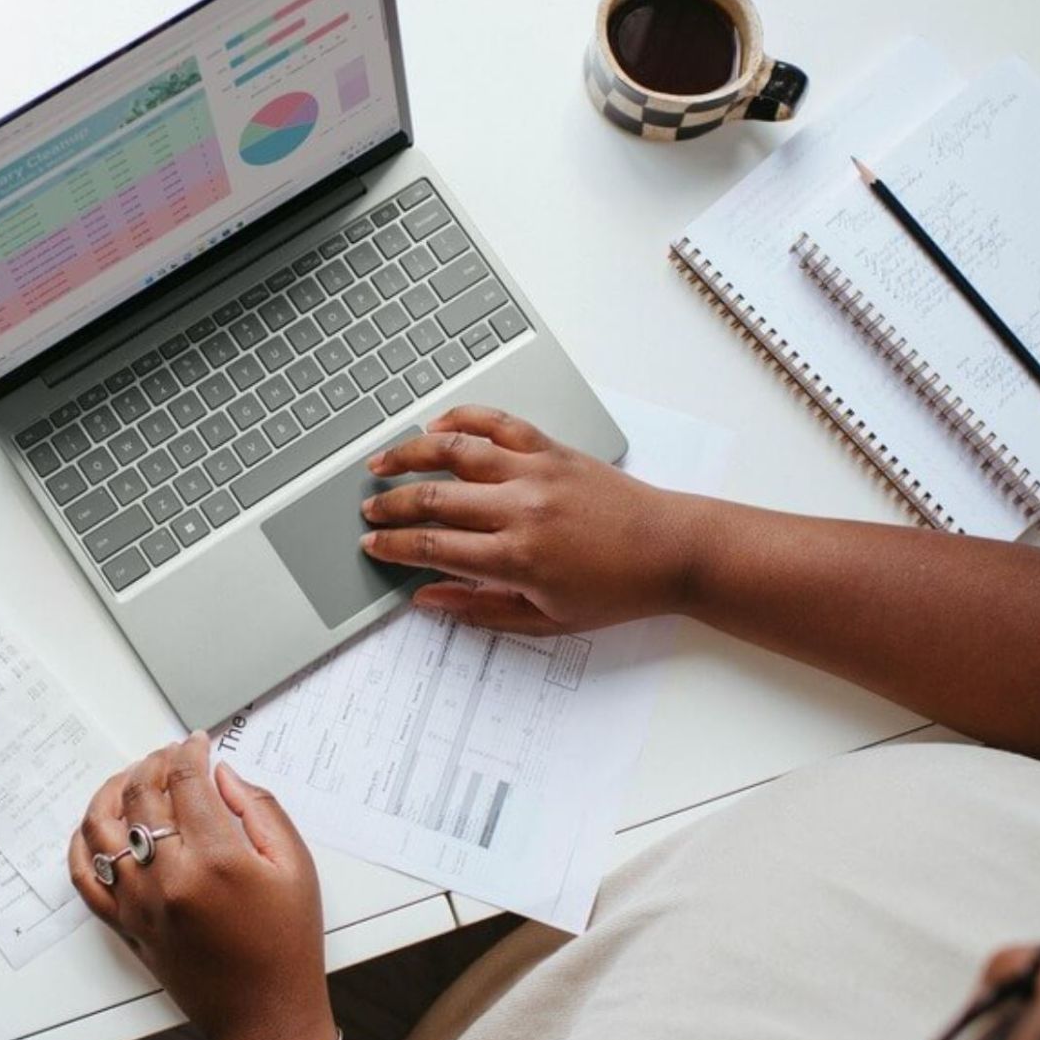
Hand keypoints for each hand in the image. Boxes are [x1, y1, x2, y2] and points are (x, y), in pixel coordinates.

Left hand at [69, 734, 332, 1039]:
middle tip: (170, 756)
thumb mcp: (295, 867)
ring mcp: (139, 904)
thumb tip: (222, 775)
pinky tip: (98, 827)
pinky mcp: (125, 925)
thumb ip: (259, 809)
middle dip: (154, 763)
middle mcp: (168, 879)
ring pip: (101, 829)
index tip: (198, 743)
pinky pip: (84, 878)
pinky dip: (82, 845)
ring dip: (112, 792)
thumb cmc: (287, 946)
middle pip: (141, 796)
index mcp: (216, 860)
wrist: (266, 1016)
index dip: (189, 752)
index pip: (186, 781)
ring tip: (132, 780)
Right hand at [360, 405, 691, 633]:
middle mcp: (520, 508)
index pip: (432, 546)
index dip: (393, 546)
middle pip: (433, 498)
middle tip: (368, 511)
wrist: (671, 550)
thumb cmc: (616, 590)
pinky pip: (498, 423)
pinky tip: (437, 426)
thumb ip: (480, 610)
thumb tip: (428, 598)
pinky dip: (463, 418)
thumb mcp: (546, 621)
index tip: (372, 545)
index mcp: (516, 558)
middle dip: (390, 505)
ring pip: (455, 452)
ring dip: (410, 454)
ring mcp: (536, 472)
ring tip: (381, 462)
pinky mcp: (552, 449)